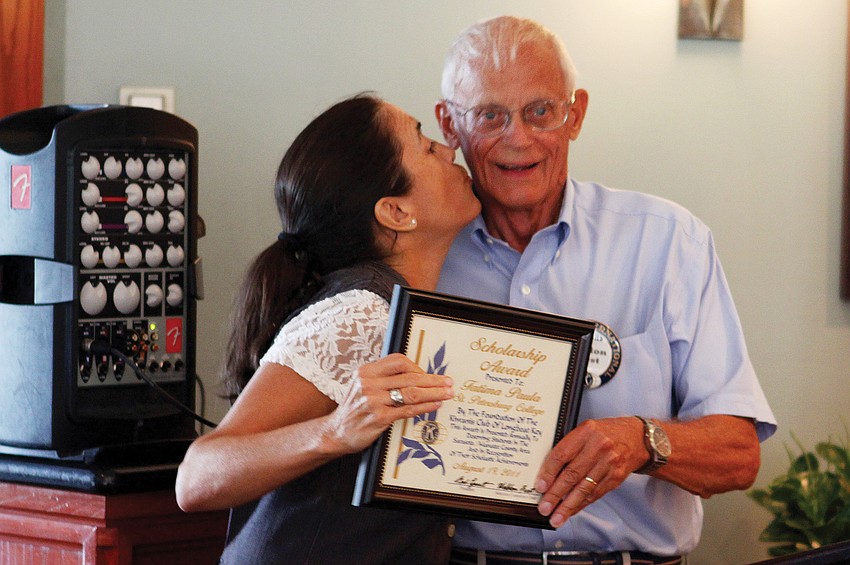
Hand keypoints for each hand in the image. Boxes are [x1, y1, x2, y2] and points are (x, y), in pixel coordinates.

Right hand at [325, 353, 453, 452]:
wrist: (336, 432)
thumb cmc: (354, 408)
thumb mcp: (362, 385)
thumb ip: (383, 377)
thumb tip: (415, 374)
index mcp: (366, 372)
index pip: (398, 361)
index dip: (417, 367)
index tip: (428, 374)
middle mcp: (368, 384)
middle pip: (409, 377)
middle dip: (433, 380)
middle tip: (448, 382)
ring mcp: (373, 401)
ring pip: (411, 393)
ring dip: (434, 393)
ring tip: (447, 393)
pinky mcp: (379, 418)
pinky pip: (408, 410)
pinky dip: (425, 406)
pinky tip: (435, 405)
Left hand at [534, 417, 644, 527]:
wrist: (636, 438)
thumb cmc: (605, 433)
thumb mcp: (585, 430)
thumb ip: (569, 446)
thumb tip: (547, 473)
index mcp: (586, 431)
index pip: (562, 454)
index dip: (548, 472)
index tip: (540, 487)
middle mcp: (599, 447)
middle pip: (572, 474)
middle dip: (556, 494)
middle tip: (545, 507)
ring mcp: (609, 463)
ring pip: (584, 488)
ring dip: (568, 506)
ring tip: (556, 517)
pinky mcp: (616, 477)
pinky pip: (595, 494)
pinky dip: (581, 504)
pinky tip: (571, 511)